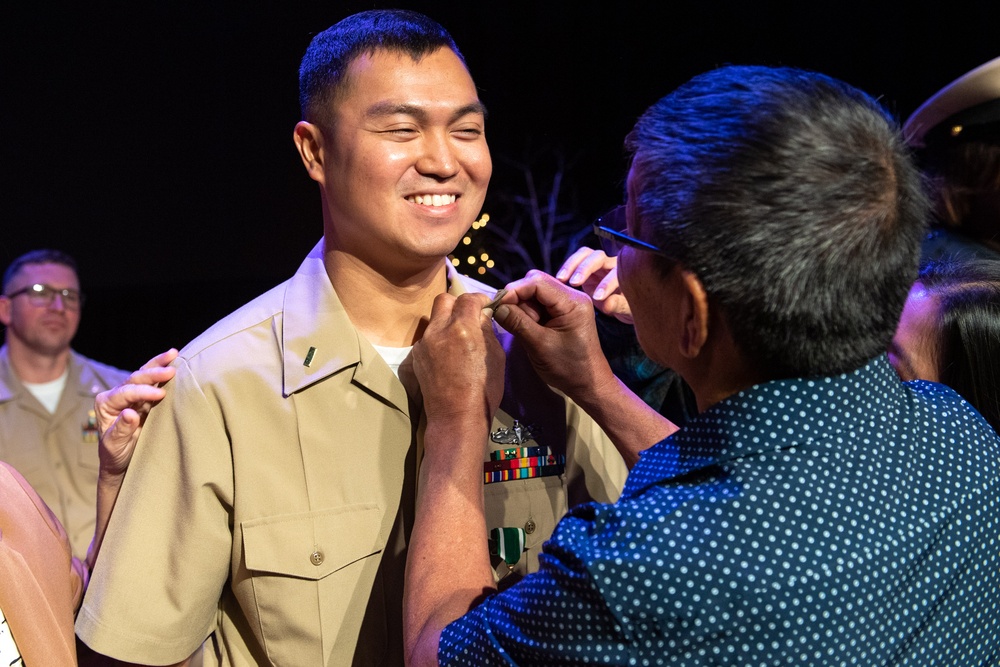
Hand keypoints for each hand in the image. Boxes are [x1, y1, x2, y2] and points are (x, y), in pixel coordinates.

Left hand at [97, 349, 177, 478]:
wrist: (121, 460)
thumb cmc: (115, 454)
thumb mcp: (115, 446)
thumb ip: (120, 429)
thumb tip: (129, 413)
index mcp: (105, 404)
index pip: (125, 393)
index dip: (143, 392)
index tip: (161, 395)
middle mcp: (116, 395)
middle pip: (134, 379)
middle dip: (153, 373)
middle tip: (171, 370)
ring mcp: (130, 394)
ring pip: (143, 374)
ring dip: (158, 364)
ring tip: (173, 353)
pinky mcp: (143, 397)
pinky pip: (152, 381)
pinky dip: (162, 370)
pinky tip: (173, 361)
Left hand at [411, 293, 505, 437]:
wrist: (456, 418)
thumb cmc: (484, 391)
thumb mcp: (496, 357)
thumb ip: (487, 331)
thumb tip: (482, 316)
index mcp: (462, 328)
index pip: (468, 299)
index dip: (480, 299)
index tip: (486, 306)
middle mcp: (439, 330)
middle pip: (444, 300)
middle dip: (458, 304)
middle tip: (470, 316)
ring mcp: (424, 344)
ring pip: (435, 320)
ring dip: (447, 323)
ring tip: (460, 339)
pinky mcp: (416, 357)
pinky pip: (428, 339)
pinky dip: (439, 341)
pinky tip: (449, 357)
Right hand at [495, 270, 616, 401]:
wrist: (588, 383)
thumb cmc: (568, 368)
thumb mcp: (540, 346)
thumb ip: (517, 323)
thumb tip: (496, 307)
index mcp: (573, 302)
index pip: (537, 282)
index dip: (514, 290)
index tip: (497, 305)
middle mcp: (572, 296)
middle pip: (535, 283)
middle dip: (518, 299)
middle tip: (512, 320)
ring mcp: (567, 303)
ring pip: (535, 293)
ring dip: (523, 308)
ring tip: (526, 330)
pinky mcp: (562, 312)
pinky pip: (539, 304)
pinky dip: (528, 314)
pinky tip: (529, 329)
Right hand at [556, 247, 632, 323]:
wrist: (622, 304)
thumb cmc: (628, 306)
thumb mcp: (627, 309)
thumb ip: (619, 305)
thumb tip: (607, 304)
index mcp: (626, 272)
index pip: (616, 273)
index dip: (606, 283)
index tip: (597, 298)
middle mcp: (611, 264)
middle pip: (598, 257)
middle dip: (585, 268)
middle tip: (574, 283)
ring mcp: (597, 264)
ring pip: (585, 254)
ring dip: (572, 264)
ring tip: (561, 279)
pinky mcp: (585, 267)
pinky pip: (575, 261)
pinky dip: (567, 268)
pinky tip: (559, 280)